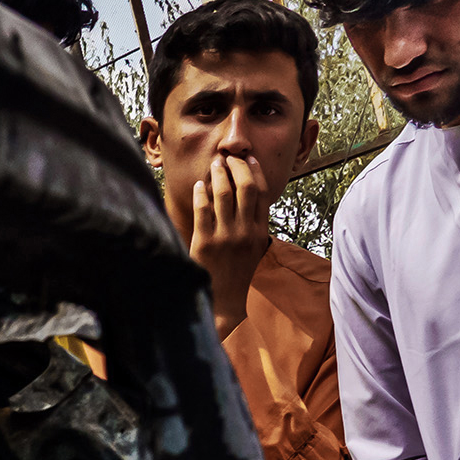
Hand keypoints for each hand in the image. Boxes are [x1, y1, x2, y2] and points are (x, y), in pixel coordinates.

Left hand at [189, 152, 277, 334]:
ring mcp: (226, 237)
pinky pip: (203, 210)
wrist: (224, 302)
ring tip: (213, 165)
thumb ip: (253, 223)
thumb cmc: (236, 272)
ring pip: (224, 195)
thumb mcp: (253, 247)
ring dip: (218, 175)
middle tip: (228, 158)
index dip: (255, 171)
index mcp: (259, 232)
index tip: (248, 157)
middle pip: (245, 188)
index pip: (261, 193)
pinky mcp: (205, 243)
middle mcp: (245, 232)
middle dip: (237, 167)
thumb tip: (248, 195)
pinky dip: (201, 194)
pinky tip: (197, 186)